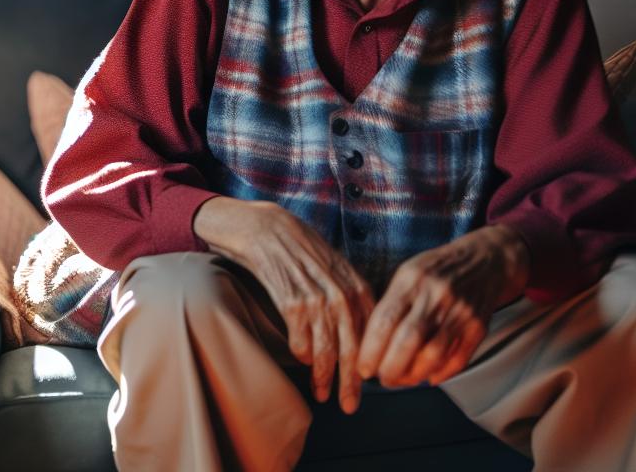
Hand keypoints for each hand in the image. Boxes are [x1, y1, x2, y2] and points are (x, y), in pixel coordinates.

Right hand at [194, 198, 375, 413]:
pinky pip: (300, 340)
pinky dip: (301, 354)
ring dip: (323, 377)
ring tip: (321, 393)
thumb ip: (350, 298)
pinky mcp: (291, 302)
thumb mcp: (334, 269)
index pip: (371, 336)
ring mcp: (317, 299)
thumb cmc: (299, 249)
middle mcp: (342, 295)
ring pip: (326, 351)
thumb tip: (358, 334)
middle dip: (350, 382)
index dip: (369, 365)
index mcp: (357, 287)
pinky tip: (301, 359)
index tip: (369, 387)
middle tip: (349, 406)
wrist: (264, 228)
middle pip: (352, 349)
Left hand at [357, 225, 528, 388]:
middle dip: (390, 367)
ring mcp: (460, 311)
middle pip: (408, 340)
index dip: (370, 350)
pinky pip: (458, 358)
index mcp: (411, 279)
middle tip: (381, 378)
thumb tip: (368, 344)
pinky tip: (428, 377)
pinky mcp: (479, 326)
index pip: (385, 320)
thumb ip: (390, 304)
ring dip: (413, 375)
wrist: (484, 259)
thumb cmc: (436, 270)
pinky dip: (441, 373)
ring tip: (401, 380)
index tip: (362, 368)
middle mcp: (436, 295)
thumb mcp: (407, 274)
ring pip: (433, 354)